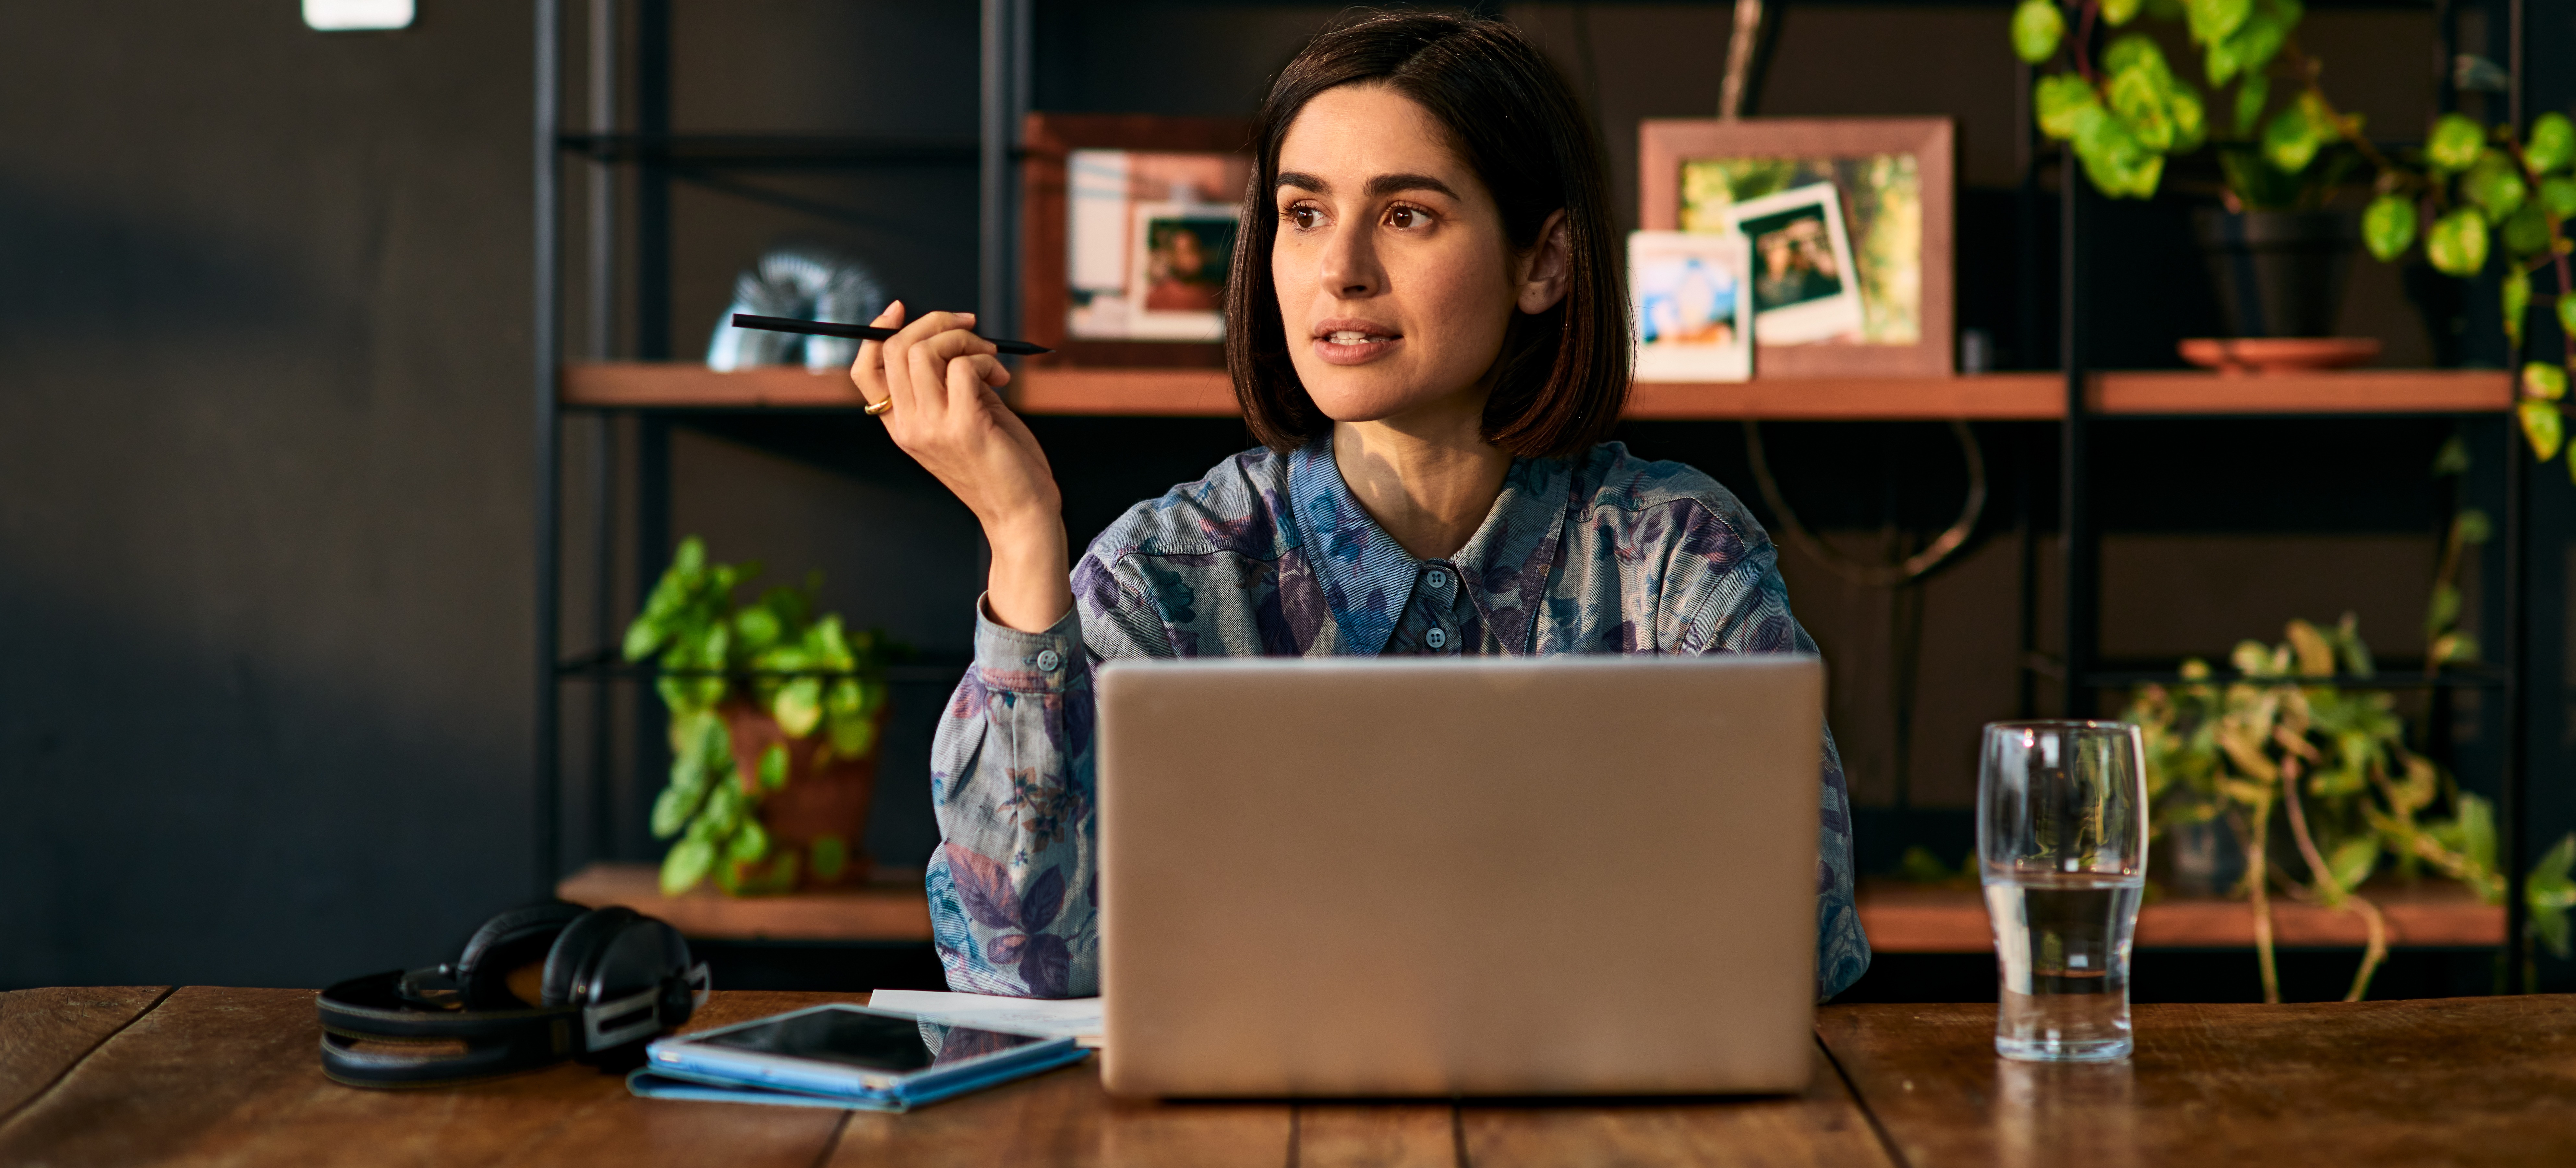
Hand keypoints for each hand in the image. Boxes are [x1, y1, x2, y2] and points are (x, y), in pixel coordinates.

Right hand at [851, 302, 1072, 633]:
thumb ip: (949, 383)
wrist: (1022, 513)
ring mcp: (932, 428)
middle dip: (936, 324)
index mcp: (901, 426)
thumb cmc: (1000, 464)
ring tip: (991, 359)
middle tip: (972, 330)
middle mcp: (908, 427)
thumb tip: (952, 337)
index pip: (866, 371)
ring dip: (964, 340)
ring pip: (924, 353)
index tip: (900, 310)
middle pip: (895, 350)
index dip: (876, 332)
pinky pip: (962, 367)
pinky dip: (984, 360)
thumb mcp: (964, 417)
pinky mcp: (963, 427)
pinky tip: (1000, 379)